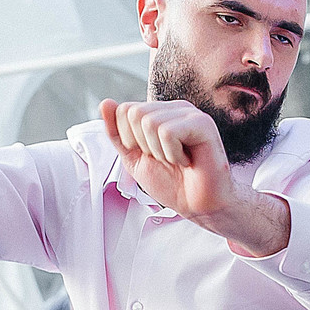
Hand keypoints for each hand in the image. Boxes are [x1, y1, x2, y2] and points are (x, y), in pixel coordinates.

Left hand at [100, 98, 290, 254]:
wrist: (198, 205)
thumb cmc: (172, 183)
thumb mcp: (134, 158)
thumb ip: (117, 132)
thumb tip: (106, 103)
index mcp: (160, 112)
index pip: (124, 110)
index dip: (129, 140)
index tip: (151, 155)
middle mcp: (176, 108)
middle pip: (135, 113)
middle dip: (143, 145)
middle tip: (165, 159)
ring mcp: (191, 114)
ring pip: (150, 122)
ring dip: (159, 152)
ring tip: (177, 160)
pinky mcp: (203, 125)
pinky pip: (168, 132)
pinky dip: (172, 154)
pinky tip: (187, 161)